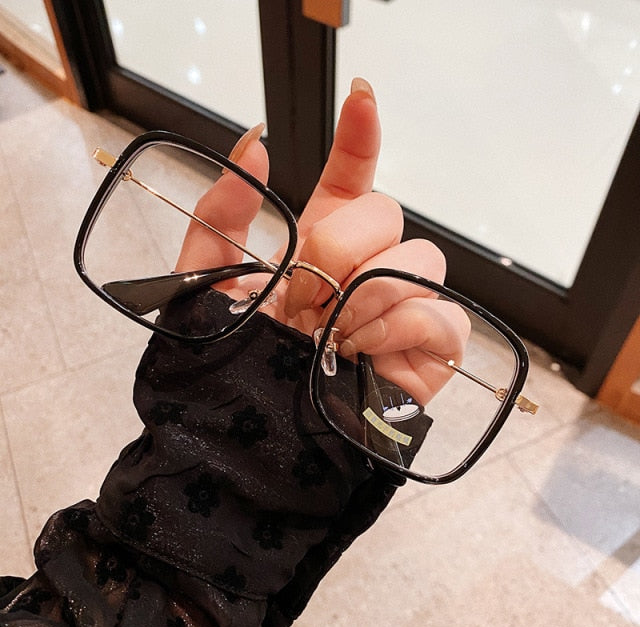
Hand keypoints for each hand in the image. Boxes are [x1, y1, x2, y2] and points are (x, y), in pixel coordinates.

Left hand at [175, 78, 469, 403]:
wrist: (252, 441)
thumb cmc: (228, 364)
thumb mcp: (205, 284)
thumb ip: (222, 213)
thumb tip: (257, 141)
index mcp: (318, 245)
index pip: (352, 178)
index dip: (360, 135)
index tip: (361, 96)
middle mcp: (366, 267)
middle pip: (388, 213)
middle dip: (340, 250)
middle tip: (305, 301)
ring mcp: (402, 305)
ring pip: (422, 260)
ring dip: (367, 297)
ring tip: (331, 337)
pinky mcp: (431, 350)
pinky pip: (444, 315)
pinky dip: (401, 329)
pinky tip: (364, 353)